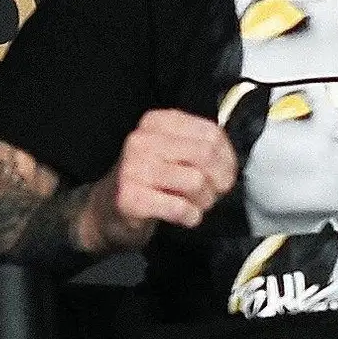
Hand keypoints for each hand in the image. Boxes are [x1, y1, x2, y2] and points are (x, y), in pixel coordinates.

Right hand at [87, 109, 238, 248]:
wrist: (108, 210)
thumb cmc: (153, 181)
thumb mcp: (177, 153)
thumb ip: (205, 147)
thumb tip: (229, 161)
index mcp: (156, 122)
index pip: (211, 133)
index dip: (226, 159)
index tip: (220, 174)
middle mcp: (141, 140)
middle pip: (206, 155)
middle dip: (218, 180)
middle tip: (210, 192)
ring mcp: (132, 168)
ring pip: (196, 182)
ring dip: (203, 201)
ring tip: (191, 203)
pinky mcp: (130, 198)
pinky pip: (180, 208)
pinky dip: (189, 216)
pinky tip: (180, 215)